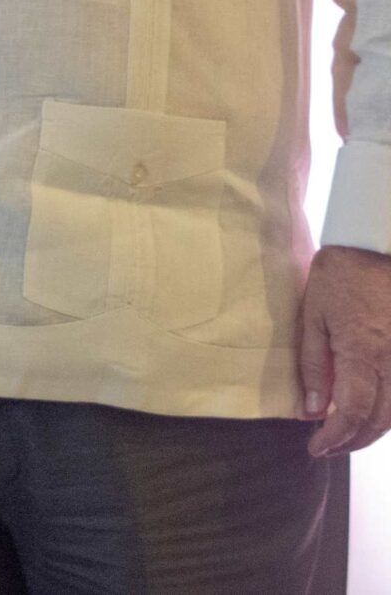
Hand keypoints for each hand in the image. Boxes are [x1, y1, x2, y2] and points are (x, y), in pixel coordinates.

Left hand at [301, 243, 390, 455]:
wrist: (378, 247)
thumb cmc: (340, 278)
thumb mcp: (313, 316)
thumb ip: (313, 364)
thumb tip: (312, 408)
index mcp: (362, 352)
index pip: (351, 412)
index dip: (334, 438)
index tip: (315, 448)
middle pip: (380, 420)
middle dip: (354, 441)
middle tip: (328, 447)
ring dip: (373, 430)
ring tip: (346, 435)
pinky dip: (389, 411)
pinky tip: (370, 411)